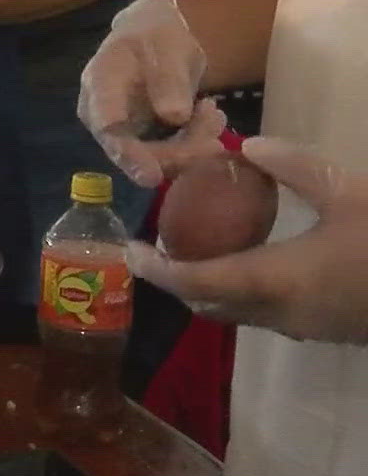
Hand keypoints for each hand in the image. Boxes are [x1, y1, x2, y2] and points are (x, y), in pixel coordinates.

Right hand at [77, 0, 219, 186]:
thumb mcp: (167, 46)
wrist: (155, 35)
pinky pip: (167, 155)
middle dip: (177, 154)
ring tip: (216, 115)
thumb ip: (169, 79)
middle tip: (217, 143)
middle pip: (131, 150)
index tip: (151, 177)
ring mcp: (120, 130)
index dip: (127, 153)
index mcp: (100, 84)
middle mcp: (101, 115)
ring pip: (153, 158)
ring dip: (192, 148)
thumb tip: (174, 117)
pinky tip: (211, 119)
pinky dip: (194, 145)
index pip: (106, 123)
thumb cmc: (157, 35)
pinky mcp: (140, 140)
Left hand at [129, 138, 367, 343]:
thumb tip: (247, 146)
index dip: (155, 268)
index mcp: (273, 280)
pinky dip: (240, 292)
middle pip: (207, 304)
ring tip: (201, 245)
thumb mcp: (349, 192)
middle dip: (176, 279)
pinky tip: (254, 258)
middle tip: (163, 243)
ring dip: (208, 287)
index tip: (130, 249)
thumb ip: (294, 167)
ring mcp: (301, 327)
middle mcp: (278, 313)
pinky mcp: (321, 329)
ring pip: (236, 313)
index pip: (194, 282)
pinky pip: (263, 314)